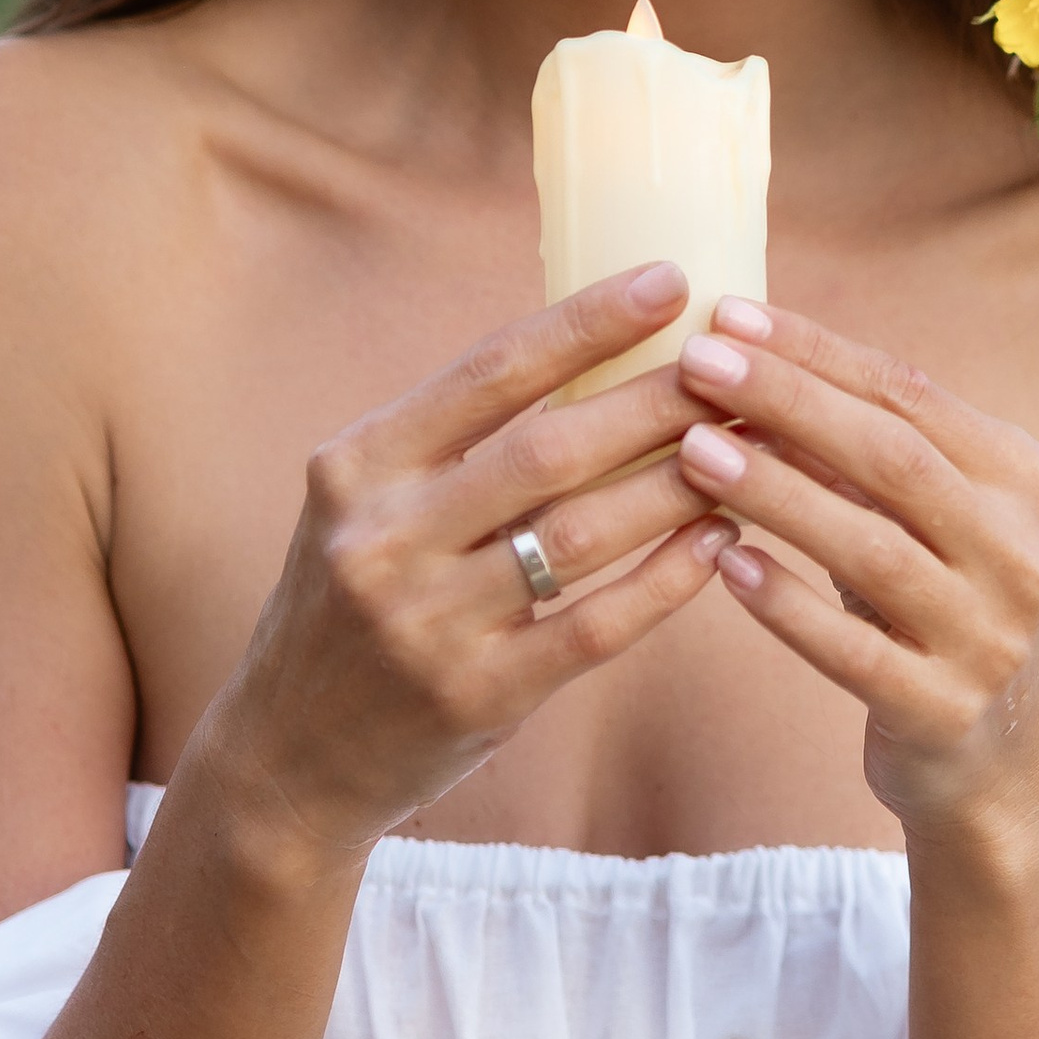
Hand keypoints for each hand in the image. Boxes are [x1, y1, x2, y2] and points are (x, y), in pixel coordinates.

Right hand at [201, 263, 735, 862]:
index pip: (490, 371)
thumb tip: (597, 353)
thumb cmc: (353, 604)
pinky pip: (593, 627)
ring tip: (749, 448)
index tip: (670, 281)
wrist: (289, 757)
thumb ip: (453, 443)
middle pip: (549, 448)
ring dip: (677, 485)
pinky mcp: (475, 698)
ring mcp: (427, 624)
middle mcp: (383, 538)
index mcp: (357, 467)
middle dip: (658, 400)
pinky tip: (717, 543)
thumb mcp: (368, 506)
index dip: (586, 323)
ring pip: (581, 535)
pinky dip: (664, 580)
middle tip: (739, 367)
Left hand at [673, 303, 1038, 847]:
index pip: (911, 394)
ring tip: (693, 449)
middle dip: (789, 401)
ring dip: (775, 491)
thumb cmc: (946, 604)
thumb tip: (752, 356)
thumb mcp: (937, 519)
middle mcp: (1022, 554)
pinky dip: (787, 604)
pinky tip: (724, 565)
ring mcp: (989, 638)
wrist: (1009, 761)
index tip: (730, 314)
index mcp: (1028, 482)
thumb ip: (872, 449)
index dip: (817, 351)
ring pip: (871, 548)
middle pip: (894, 457)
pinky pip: (853, 651)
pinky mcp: (944, 712)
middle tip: (697, 362)